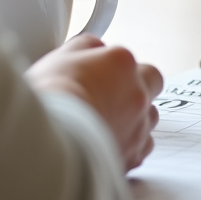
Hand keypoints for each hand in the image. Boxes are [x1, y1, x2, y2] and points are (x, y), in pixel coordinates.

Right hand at [26, 35, 163, 170]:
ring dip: (135, 116)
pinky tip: (109, 144)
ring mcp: (139, 124)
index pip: (127, 58)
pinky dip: (130, 144)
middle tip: (113, 95)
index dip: (113, 67)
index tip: (98, 75)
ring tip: (106, 122)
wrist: (48, 141)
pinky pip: (142, 146)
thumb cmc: (49, 99)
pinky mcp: (134, 153)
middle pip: (152, 81)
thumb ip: (84, 47)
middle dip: (138, 85)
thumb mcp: (59, 57)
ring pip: (150, 115)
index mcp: (121, 63)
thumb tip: (95, 46)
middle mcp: (137, 92)